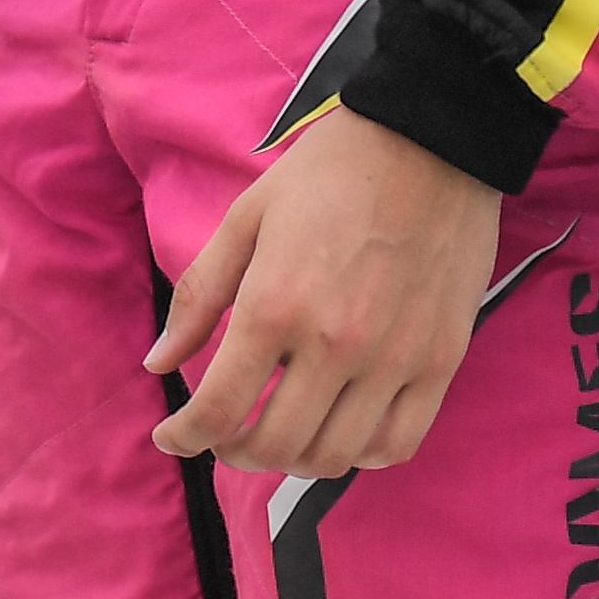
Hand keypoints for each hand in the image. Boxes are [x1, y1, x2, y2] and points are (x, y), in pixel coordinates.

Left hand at [148, 110, 507, 477]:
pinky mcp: (440, 362)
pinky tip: (342, 429)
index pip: (218, 410)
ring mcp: (392, 359)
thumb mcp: (247, 218)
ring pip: (334, 457)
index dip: (185, 437)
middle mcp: (333, 344)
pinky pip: (397, 443)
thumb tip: (157, 364)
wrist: (431, 139)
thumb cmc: (329, 173)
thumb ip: (199, 295)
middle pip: (274, 446)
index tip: (174, 436)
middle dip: (235, 453)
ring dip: (295, 460)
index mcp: (274, 305)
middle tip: (226, 436)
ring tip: (282, 434)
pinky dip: (361, 454)